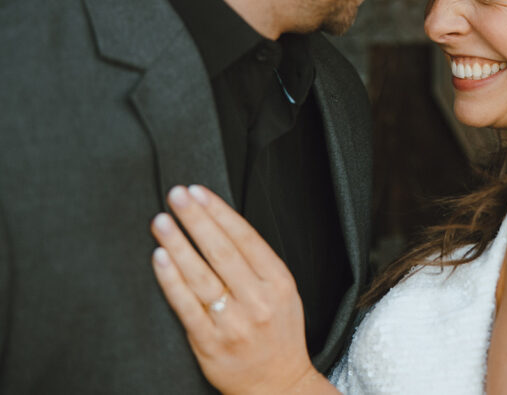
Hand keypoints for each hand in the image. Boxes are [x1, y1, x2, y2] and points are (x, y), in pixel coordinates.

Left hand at [150, 185, 326, 394]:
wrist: (277, 385)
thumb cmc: (278, 334)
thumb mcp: (284, 293)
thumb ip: (258, 265)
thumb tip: (220, 226)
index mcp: (279, 283)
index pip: (246, 238)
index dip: (220, 213)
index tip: (199, 192)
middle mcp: (259, 300)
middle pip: (222, 251)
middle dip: (197, 219)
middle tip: (176, 195)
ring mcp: (233, 322)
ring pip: (201, 276)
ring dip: (179, 245)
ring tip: (161, 221)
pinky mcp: (210, 342)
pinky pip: (186, 306)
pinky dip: (172, 280)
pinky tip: (160, 258)